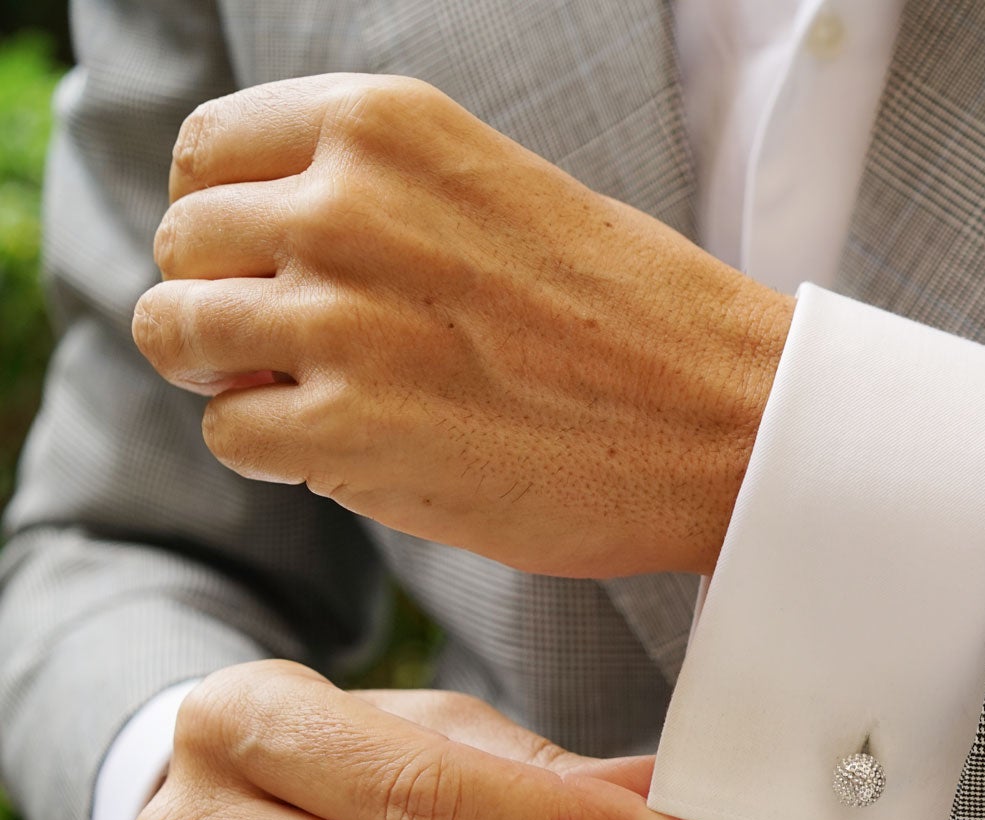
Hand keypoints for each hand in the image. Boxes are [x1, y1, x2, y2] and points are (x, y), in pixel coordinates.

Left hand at [132, 74, 793, 578]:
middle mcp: (343, 204)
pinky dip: (274, 454)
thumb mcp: (499, 188)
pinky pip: (229, 433)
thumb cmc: (637, 317)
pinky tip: (355, 452)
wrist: (732, 421)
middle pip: (185, 246)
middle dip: (224, 301)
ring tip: (324, 402)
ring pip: (178, 334)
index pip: (209, 153)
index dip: (227, 218)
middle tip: (303, 352)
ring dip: (233, 378)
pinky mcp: (345, 430)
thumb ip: (378, 194)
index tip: (270, 265)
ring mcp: (337, 318)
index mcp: (384, 125)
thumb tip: (261, 244)